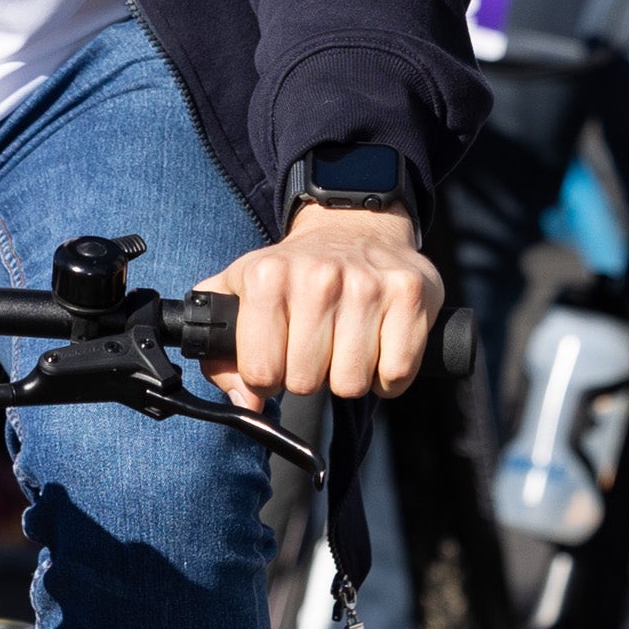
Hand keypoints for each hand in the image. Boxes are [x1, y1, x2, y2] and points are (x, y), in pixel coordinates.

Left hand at [206, 203, 441, 403]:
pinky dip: (388, 374)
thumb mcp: (239, 293)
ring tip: (344, 342)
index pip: (261, 374)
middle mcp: (318, 278)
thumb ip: (219, 352)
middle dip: (308, 375)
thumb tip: (245, 402)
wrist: (352, 226)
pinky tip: (376, 346)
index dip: (266, 376)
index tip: (276, 356)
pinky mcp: (410, 294)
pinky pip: (397, 373)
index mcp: (268, 277)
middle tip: (314, 346)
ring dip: (348, 374)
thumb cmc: (293, 272)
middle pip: (306, 384)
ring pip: (352, 384)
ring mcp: (368, 285)